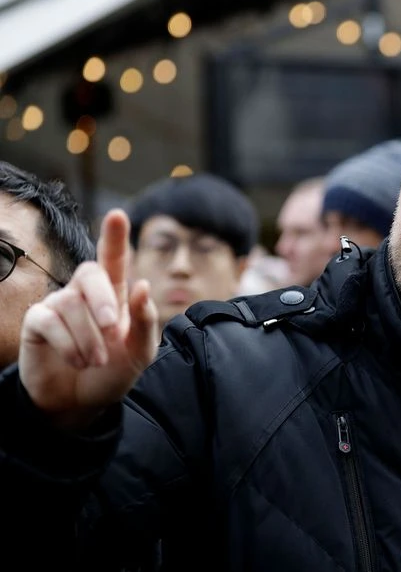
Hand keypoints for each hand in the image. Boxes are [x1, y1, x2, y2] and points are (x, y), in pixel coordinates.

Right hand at [18, 209, 158, 429]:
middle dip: (103, 300)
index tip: (117, 215)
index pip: (113, 259)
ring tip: (96, 361)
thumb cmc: (114, 370)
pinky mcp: (37, 322)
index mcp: (115, 294)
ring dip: (89, 338)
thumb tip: (141, 284)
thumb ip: (145, 320)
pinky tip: (77, 361)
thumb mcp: (140, 351)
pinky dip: (70, 345)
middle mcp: (85, 294)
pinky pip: (50, 322)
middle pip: (89, 274)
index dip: (114, 237)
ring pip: (71, 305)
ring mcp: (58, 305)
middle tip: (113, 329)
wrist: (82, 403)